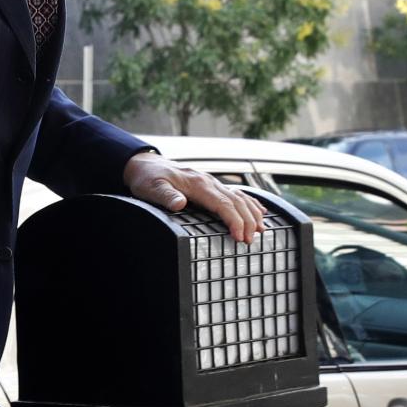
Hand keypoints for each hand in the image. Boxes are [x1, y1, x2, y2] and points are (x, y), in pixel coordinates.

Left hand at [121, 153, 264, 242]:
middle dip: (247, 221)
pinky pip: (235, 193)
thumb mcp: (152, 188)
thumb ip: (166, 196)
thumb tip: (179, 203)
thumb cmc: (148, 178)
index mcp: (197, 184)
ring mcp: (211, 183)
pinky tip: (260, 211)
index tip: (239, 236)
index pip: (223, 203)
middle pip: (236, 201)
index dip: (234, 220)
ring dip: (252, 213)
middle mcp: (208, 182)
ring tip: (261, 231)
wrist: (145, 164)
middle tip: (251, 241)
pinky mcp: (210, 186)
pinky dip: (250, 203)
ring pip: (239, 197)